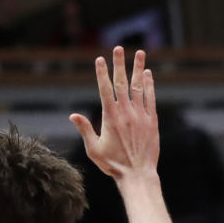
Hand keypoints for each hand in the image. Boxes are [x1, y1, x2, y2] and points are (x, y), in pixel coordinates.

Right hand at [70, 46, 158, 179]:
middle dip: (119, 64)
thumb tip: (72, 116)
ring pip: (139, 87)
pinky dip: (149, 85)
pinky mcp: (151, 120)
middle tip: (118, 48)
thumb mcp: (94, 149)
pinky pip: (150, 98)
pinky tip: (148, 74)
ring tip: (139, 53)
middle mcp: (126, 113)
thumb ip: (85, 130)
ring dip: (138, 68)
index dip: (102, 73)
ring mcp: (140, 115)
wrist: (137, 174)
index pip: (105, 90)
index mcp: (110, 118)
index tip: (99, 60)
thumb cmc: (113, 164)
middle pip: (122, 83)